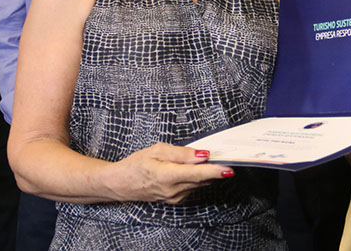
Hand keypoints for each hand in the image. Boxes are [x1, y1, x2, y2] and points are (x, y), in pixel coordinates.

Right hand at [111, 143, 232, 204]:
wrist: (120, 184)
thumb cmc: (136, 164)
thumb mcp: (156, 150)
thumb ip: (181, 153)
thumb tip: (202, 154)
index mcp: (166, 176)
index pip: (196, 174)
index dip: (215, 171)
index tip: (229, 168)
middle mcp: (172, 190)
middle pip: (202, 180)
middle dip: (217, 169)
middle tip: (230, 158)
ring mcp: (174, 197)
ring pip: (199, 184)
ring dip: (209, 173)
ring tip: (216, 160)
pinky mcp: (175, 200)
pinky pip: (193, 187)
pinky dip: (198, 178)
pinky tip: (197, 169)